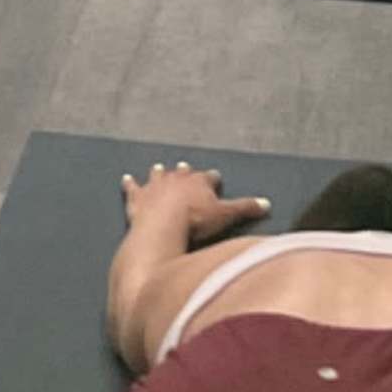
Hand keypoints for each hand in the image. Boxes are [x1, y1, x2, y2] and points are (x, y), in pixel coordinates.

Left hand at [121, 163, 270, 251]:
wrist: (163, 225)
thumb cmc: (195, 221)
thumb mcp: (226, 215)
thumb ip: (246, 208)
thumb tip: (266, 204)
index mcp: (199, 182)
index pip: (209, 178)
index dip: (212, 179)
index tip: (215, 178)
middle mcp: (176, 179)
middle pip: (182, 173)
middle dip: (185, 171)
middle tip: (186, 166)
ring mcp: (154, 187)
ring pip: (157, 176)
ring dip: (159, 173)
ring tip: (159, 167)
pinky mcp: (137, 198)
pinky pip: (132, 188)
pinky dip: (129, 184)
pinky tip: (125, 179)